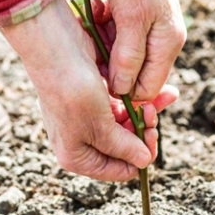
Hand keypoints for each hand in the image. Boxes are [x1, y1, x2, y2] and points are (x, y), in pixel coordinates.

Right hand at [0, 0, 176, 180]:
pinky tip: (158, 92)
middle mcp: (83, 140)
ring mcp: (90, 118)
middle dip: (144, 131)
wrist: (55, 45)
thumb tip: (143, 162)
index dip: (140, 156)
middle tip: (152, 113)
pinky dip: (140, 101)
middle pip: (126, 147)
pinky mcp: (97, 98)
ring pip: (128, 124)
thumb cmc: (72, 90)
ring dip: (146, 114)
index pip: (119, 170)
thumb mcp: (100, 125)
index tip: (152, 134)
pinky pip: (125, 106)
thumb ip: (123, 147)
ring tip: (158, 98)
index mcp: (76, 156)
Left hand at [90, 0, 186, 100]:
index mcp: (169, 43)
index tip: (97, 74)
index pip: (147, 89)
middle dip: (108, 62)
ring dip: (101, 41)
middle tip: (94, 40)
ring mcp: (145, 28)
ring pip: (117, 55)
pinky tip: (97, 8)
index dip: (121, 89)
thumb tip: (122, 92)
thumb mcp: (130, 19)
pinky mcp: (129, 15)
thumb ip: (128, 58)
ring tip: (96, 17)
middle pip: (130, 73)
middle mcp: (160, 39)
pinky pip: (111, 36)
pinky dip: (100, 26)